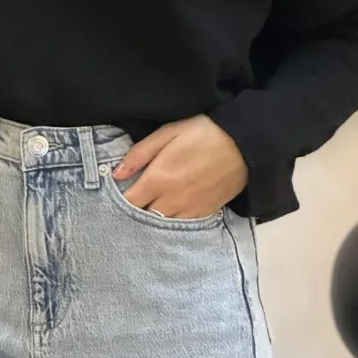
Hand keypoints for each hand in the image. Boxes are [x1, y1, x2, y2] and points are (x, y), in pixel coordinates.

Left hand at [113, 115, 247, 218]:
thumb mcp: (168, 132)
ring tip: (149, 209)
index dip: (117, 202)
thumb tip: (115, 174)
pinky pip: (181, 226)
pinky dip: (172, 222)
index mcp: (158, 179)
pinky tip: (170, 213)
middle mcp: (171, 201)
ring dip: (153, 220)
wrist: (243, 144)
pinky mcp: (205, 214)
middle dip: (134, 213)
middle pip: (143, 219)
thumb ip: (139, 154)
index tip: (114, 197)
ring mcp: (189, 211)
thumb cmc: (202, 132)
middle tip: (130, 204)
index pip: (129, 202)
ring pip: (162, 226)